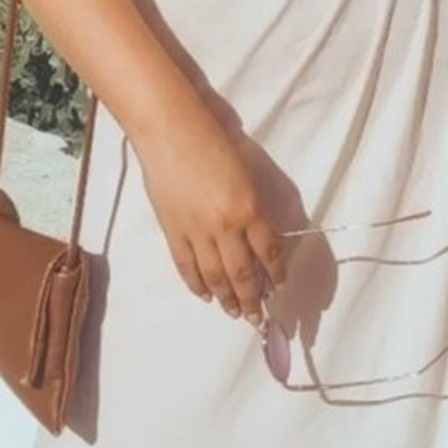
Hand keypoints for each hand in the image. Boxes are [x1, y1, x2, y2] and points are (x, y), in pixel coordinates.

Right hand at [135, 102, 286, 325]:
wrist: (169, 130)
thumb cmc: (212, 141)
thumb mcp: (245, 173)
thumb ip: (251, 207)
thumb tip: (256, 236)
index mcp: (249, 208)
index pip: (268, 251)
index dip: (275, 273)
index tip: (278, 287)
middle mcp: (225, 226)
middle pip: (243, 273)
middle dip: (252, 298)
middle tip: (257, 317)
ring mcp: (196, 232)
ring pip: (215, 276)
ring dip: (226, 298)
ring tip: (233, 312)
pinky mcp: (171, 231)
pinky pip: (186, 266)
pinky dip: (196, 284)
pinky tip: (205, 295)